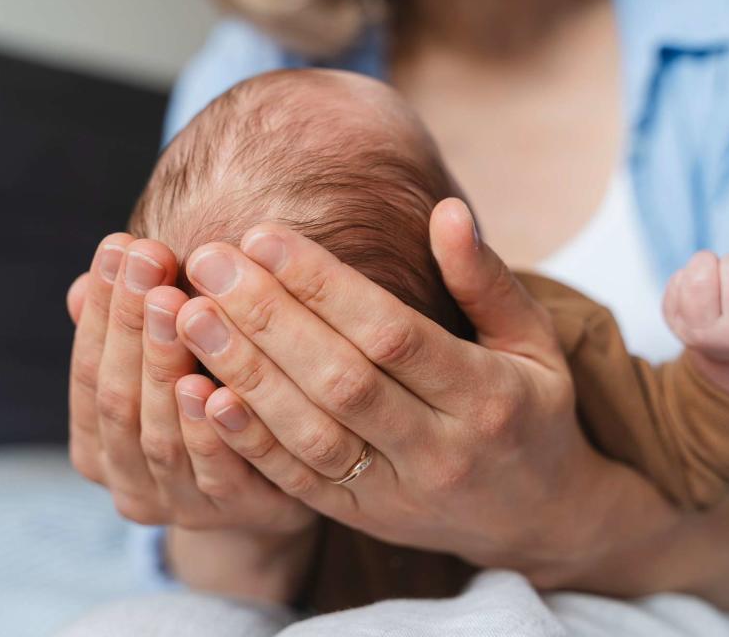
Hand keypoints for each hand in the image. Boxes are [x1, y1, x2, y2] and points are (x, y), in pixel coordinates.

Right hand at [66, 234, 315, 600]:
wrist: (269, 492)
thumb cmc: (207, 413)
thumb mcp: (162, 371)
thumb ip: (127, 337)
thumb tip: (80, 286)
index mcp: (97, 446)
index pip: (88, 372)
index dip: (102, 310)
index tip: (120, 244)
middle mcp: (128, 482)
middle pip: (119, 399)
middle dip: (131, 324)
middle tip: (149, 256)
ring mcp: (178, 505)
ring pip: (160, 434)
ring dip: (165, 366)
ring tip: (178, 304)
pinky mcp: (233, 514)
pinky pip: (218, 472)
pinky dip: (211, 429)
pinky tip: (214, 383)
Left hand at [169, 198, 641, 581]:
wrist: (538, 519)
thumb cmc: (532, 410)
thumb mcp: (536, 343)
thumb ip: (488, 281)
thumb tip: (445, 210)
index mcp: (488, 396)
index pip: (392, 333)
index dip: (323, 284)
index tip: (262, 235)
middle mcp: (442, 450)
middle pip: (341, 380)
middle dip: (267, 317)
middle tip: (207, 262)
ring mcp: (399, 493)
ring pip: (311, 433)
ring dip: (245, 374)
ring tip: (190, 316)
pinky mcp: (363, 518)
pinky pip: (298, 483)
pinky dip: (248, 441)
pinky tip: (201, 396)